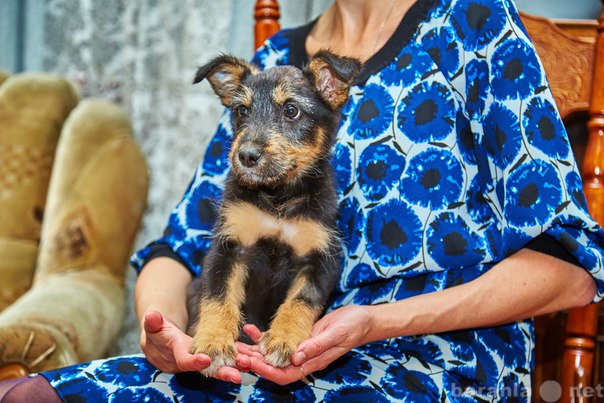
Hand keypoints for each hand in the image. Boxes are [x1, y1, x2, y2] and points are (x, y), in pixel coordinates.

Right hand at [141, 309, 245, 382]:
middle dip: (222, 372)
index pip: (184, 360)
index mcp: (175, 353)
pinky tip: (250, 359)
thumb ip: (153, 322)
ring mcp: (200, 361)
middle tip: (237, 375)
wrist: (160, 341)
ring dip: (234, 366)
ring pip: (218, 367)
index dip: (194, 361)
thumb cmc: (157, 331)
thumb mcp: (153, 325)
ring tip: (249, 364)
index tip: (206, 360)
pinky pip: (223, 361)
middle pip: (206, 370)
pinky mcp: (209, 358)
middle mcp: (189, 361)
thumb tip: (151, 316)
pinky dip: (235, 360)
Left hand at [239, 305, 372, 384]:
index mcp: (313, 362)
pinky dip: (264, 336)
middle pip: (274, 366)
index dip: (268, 371)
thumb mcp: (336, 334)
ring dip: (255, 351)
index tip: (252, 364)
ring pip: (273, 354)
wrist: (362, 319)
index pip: (286, 374)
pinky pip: (279, 339)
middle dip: (255, 362)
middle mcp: (304, 358)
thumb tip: (296, 358)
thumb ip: (317, 346)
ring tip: (237, 345)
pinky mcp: (299, 335)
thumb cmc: (353, 327)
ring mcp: (301, 347)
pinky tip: (251, 329)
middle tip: (236, 356)